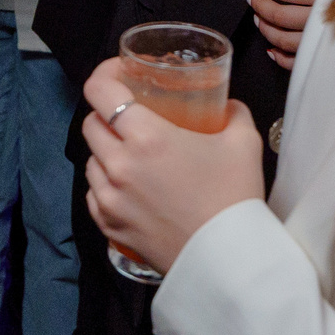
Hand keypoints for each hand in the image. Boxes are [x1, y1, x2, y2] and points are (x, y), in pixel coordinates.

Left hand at [79, 59, 266, 275]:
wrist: (230, 261)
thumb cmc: (235, 198)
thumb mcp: (243, 143)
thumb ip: (233, 114)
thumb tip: (226, 105)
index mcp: (146, 136)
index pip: (99, 90)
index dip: (105, 73)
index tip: (119, 73)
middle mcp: (119, 164)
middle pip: (91, 123)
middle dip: (107, 114)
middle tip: (131, 116)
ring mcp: (109, 197)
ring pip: (90, 159)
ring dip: (106, 151)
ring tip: (132, 154)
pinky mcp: (108, 225)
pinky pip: (94, 193)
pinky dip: (106, 185)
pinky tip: (128, 186)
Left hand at [247, 0, 320, 67]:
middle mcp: (322, 21)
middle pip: (279, 15)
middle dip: (260, 5)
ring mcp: (322, 43)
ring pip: (282, 39)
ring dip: (265, 28)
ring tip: (259, 19)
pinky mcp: (324, 59)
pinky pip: (295, 62)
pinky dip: (279, 56)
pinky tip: (272, 48)